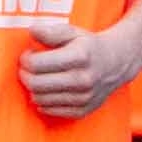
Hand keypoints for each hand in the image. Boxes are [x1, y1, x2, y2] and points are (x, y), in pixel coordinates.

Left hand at [19, 18, 133, 119]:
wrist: (116, 64)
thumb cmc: (89, 46)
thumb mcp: (73, 32)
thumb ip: (51, 32)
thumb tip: (31, 30)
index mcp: (79, 56)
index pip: (36, 64)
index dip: (25, 58)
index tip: (28, 54)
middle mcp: (82, 79)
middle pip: (35, 84)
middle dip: (25, 74)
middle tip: (27, 67)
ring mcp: (83, 97)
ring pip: (40, 99)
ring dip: (33, 88)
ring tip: (39, 77)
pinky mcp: (82, 111)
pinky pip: (50, 110)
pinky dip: (43, 101)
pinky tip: (47, 89)